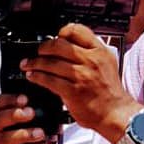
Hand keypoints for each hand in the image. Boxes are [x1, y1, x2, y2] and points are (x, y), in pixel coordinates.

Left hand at [19, 24, 138, 139]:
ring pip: (52, 63)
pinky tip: (32, 77)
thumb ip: (91, 53)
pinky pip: (50, 80)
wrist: (115, 113)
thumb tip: (71, 46)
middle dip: (43, 47)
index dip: (62, 32)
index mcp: (100, 50)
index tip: (54, 37)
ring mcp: (81, 76)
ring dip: (35, 63)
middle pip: (59, 45)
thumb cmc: (110, 91)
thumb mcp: (106, 63)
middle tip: (37, 52)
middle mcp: (91, 60)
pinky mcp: (73, 92)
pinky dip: (37, 77)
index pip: (77, 30)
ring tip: (28, 64)